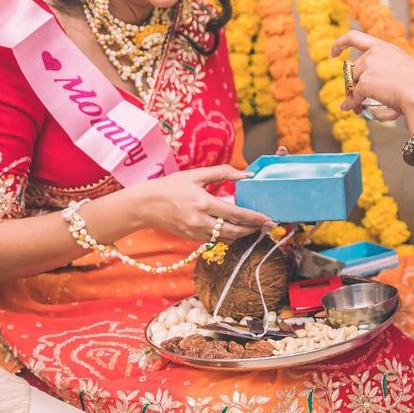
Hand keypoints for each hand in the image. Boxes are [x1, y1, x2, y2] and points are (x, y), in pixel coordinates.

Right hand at [131, 166, 274, 241]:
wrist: (146, 205)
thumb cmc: (171, 186)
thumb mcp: (196, 174)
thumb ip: (222, 172)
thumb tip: (245, 174)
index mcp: (203, 203)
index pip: (235, 214)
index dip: (254, 218)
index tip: (268, 219)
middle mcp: (200, 221)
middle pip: (234, 231)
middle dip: (252, 229)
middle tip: (265, 226)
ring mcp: (195, 232)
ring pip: (225, 238)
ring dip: (241, 234)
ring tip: (253, 227)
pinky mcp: (191, 238)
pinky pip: (214, 240)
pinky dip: (227, 235)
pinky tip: (234, 228)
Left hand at [331, 30, 413, 122]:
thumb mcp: (404, 67)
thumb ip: (387, 70)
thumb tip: (373, 85)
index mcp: (384, 46)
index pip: (354, 37)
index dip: (339, 43)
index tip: (333, 53)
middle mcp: (373, 53)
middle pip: (354, 69)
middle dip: (353, 83)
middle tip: (354, 96)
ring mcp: (368, 67)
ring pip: (353, 83)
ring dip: (353, 95)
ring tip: (356, 107)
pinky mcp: (366, 83)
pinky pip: (353, 96)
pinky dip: (351, 104)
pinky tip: (351, 109)